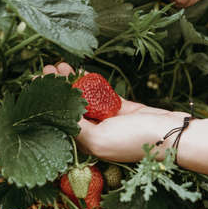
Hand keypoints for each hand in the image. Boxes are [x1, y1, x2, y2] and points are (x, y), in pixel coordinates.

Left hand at [43, 63, 187, 161]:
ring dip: (70, 81)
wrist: (172, 133)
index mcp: (86, 143)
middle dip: (56, 87)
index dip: (46, 101)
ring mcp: (106, 118)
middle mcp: (93, 131)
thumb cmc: (135, 140)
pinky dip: (88, 81)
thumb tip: (54, 114)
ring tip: (58, 65)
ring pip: (82, 96)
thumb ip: (76, 126)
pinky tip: (77, 71)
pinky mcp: (118, 107)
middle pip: (68, 105)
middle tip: (45, 69)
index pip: (59, 119)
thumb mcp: (99, 138)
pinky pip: (99, 92)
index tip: (35, 83)